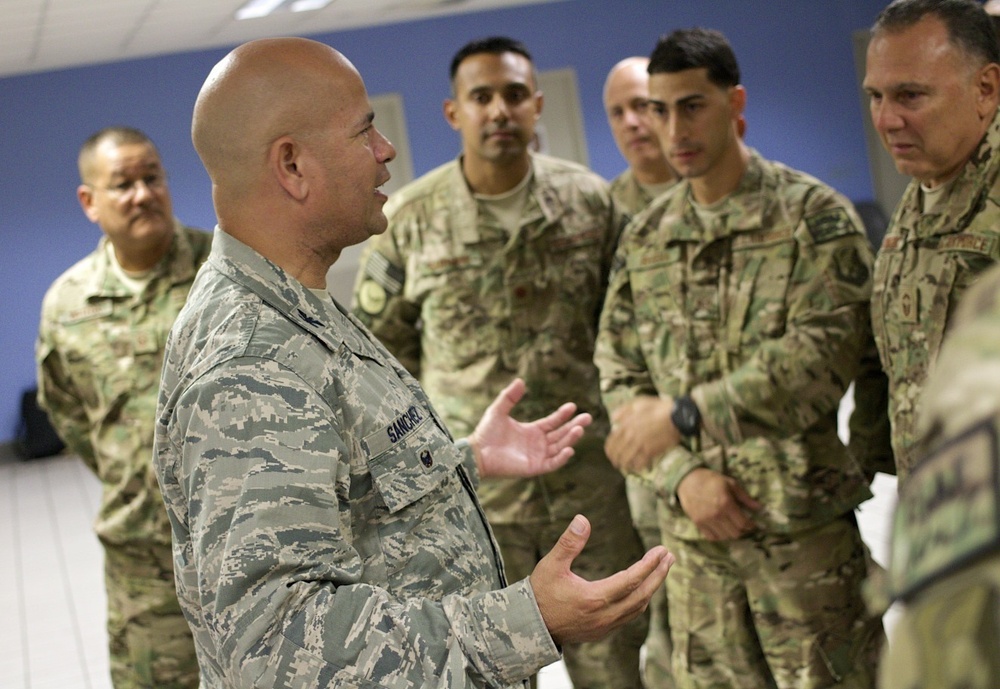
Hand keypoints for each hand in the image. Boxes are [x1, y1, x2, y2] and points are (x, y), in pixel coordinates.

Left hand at [469, 378, 592, 478]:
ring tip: (580, 430)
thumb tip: (521, 380)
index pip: (553, 422)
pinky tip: (569, 449)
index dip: (563, 415)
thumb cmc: (486, 432)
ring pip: (559, 447)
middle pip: (561, 434)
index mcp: (532, 430)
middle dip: (574, 426)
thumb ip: (510, 397)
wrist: (478, 452)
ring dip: (570, 439)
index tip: (573, 406)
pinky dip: (562, 458)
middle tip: (588, 418)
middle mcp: (538, 444)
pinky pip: (552, 463)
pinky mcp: (534, 467)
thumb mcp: (498, 410)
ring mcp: (537, 456)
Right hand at [530, 515, 673, 645]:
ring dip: (651, 588)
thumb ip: (569, 542)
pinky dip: (640, 601)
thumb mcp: (552, 565)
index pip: (632, 579)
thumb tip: (583, 519)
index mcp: (594, 598)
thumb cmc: (540, 593)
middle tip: (669, 557)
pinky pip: (628, 616)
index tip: (662, 550)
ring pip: (637, 608)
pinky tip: (642, 590)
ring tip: (661, 570)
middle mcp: (604, 616)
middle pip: (641, 595)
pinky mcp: (601, 632)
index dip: (649, 564)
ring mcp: (604, 627)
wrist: (529, 627)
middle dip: (658, 575)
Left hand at [605, 396, 679, 473]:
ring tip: (626, 468)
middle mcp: (630, 436)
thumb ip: (623, 410)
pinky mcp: (651, 451)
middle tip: (617, 464)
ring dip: (624, 466)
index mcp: (625, 425)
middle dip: (615, 460)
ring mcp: (640, 445)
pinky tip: (638, 467)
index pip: (611, 442)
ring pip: (626, 460)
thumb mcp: (638, 402)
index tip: (611, 455)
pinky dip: (637, 467)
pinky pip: (639, 463)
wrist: (677, 416)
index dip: (609, 451)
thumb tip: (613, 419)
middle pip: (616, 453)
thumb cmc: (658, 407)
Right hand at [676, 468, 760, 540]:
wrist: (687, 480)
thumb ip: (745, 497)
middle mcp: (717, 515)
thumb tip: (759, 508)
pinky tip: (721, 529)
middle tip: (743, 525)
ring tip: (732, 527)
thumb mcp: (731, 483)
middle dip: (742, 530)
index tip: (752, 524)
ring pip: (724, 537)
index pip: (743, 523)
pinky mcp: (698, 523)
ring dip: (731, 533)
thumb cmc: (711, 480)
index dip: (750, 526)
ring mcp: (706, 520)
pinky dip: (719, 536)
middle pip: (735, 533)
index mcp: (726, 504)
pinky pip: (711, 537)